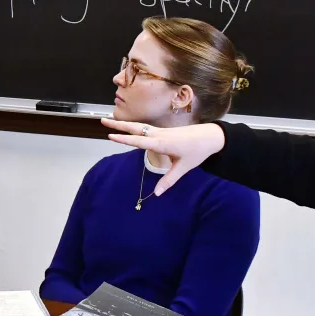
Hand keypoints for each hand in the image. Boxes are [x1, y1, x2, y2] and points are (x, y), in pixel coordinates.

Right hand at [101, 119, 224, 194]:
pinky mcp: (164, 131)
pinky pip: (145, 128)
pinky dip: (133, 127)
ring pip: (139, 126)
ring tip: (109, 122)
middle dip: (118, 125)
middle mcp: (159, 135)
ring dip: (124, 124)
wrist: (211, 136)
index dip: (124, 139)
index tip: (110, 136)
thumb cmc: (198, 151)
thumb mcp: (184, 168)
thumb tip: (157, 194)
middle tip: (102, 121)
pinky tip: (128, 128)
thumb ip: (169, 180)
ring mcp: (161, 131)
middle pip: (135, 128)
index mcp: (162, 143)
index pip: (139, 141)